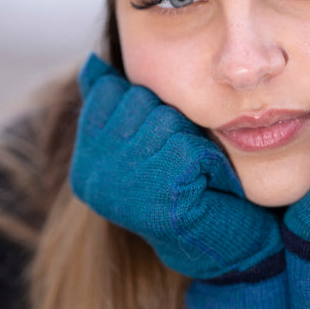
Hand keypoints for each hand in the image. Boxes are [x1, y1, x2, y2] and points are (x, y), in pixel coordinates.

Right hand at [70, 54, 281, 278]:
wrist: (224, 245)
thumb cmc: (188, 185)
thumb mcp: (146, 142)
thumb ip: (117, 106)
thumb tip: (93, 64)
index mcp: (85, 163)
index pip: (112, 90)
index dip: (148, 104)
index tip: (160, 140)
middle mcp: (94, 177)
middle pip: (141, 99)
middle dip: (171, 119)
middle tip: (181, 158)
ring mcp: (124, 189)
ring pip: (168, 119)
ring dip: (193, 138)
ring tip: (193, 171)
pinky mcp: (160, 198)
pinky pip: (192, 145)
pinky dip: (209, 159)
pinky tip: (205, 184)